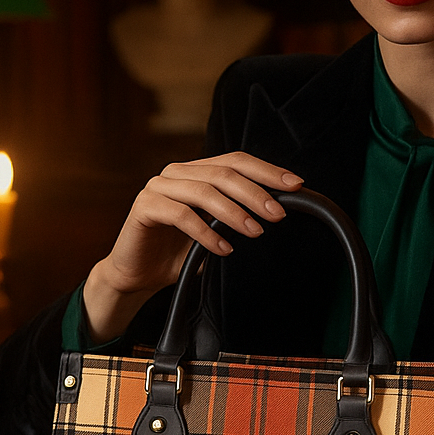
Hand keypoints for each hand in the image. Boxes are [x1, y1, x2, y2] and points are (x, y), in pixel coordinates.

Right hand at [82, 152, 302, 342]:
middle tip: (278, 214)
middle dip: (255, 193)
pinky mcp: (144, 207)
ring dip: (234, 213)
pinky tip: (223, 249)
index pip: (236, 161)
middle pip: (223, 173)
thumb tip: (278, 212)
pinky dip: (206, 233)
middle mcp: (177, 173)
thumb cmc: (179, 252)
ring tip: (256, 232)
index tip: (296, 185)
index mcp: (197, 171)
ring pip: (204, 191)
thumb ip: (237, 217)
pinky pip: (181, 215)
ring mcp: (158, 187)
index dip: (267, 170)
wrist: (138, 273)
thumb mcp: (215, 231)